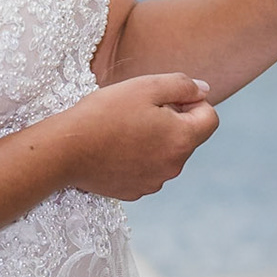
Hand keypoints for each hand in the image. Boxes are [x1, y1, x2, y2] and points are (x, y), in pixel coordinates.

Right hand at [60, 73, 219, 199]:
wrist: (66, 150)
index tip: (168, 96)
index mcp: (182, 139)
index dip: (193, 101)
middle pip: (188, 137)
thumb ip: (183, 85)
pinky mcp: (134, 191)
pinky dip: (140, 157)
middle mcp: (174, 166)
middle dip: (173, 120)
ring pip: (167, 153)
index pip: (210, 118)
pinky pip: (148, 169)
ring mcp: (154, 182)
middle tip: (141, 109)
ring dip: (156, 139)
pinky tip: (116, 147)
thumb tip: (204, 91)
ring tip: (125, 127)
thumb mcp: (147, 85)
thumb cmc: (106, 113)